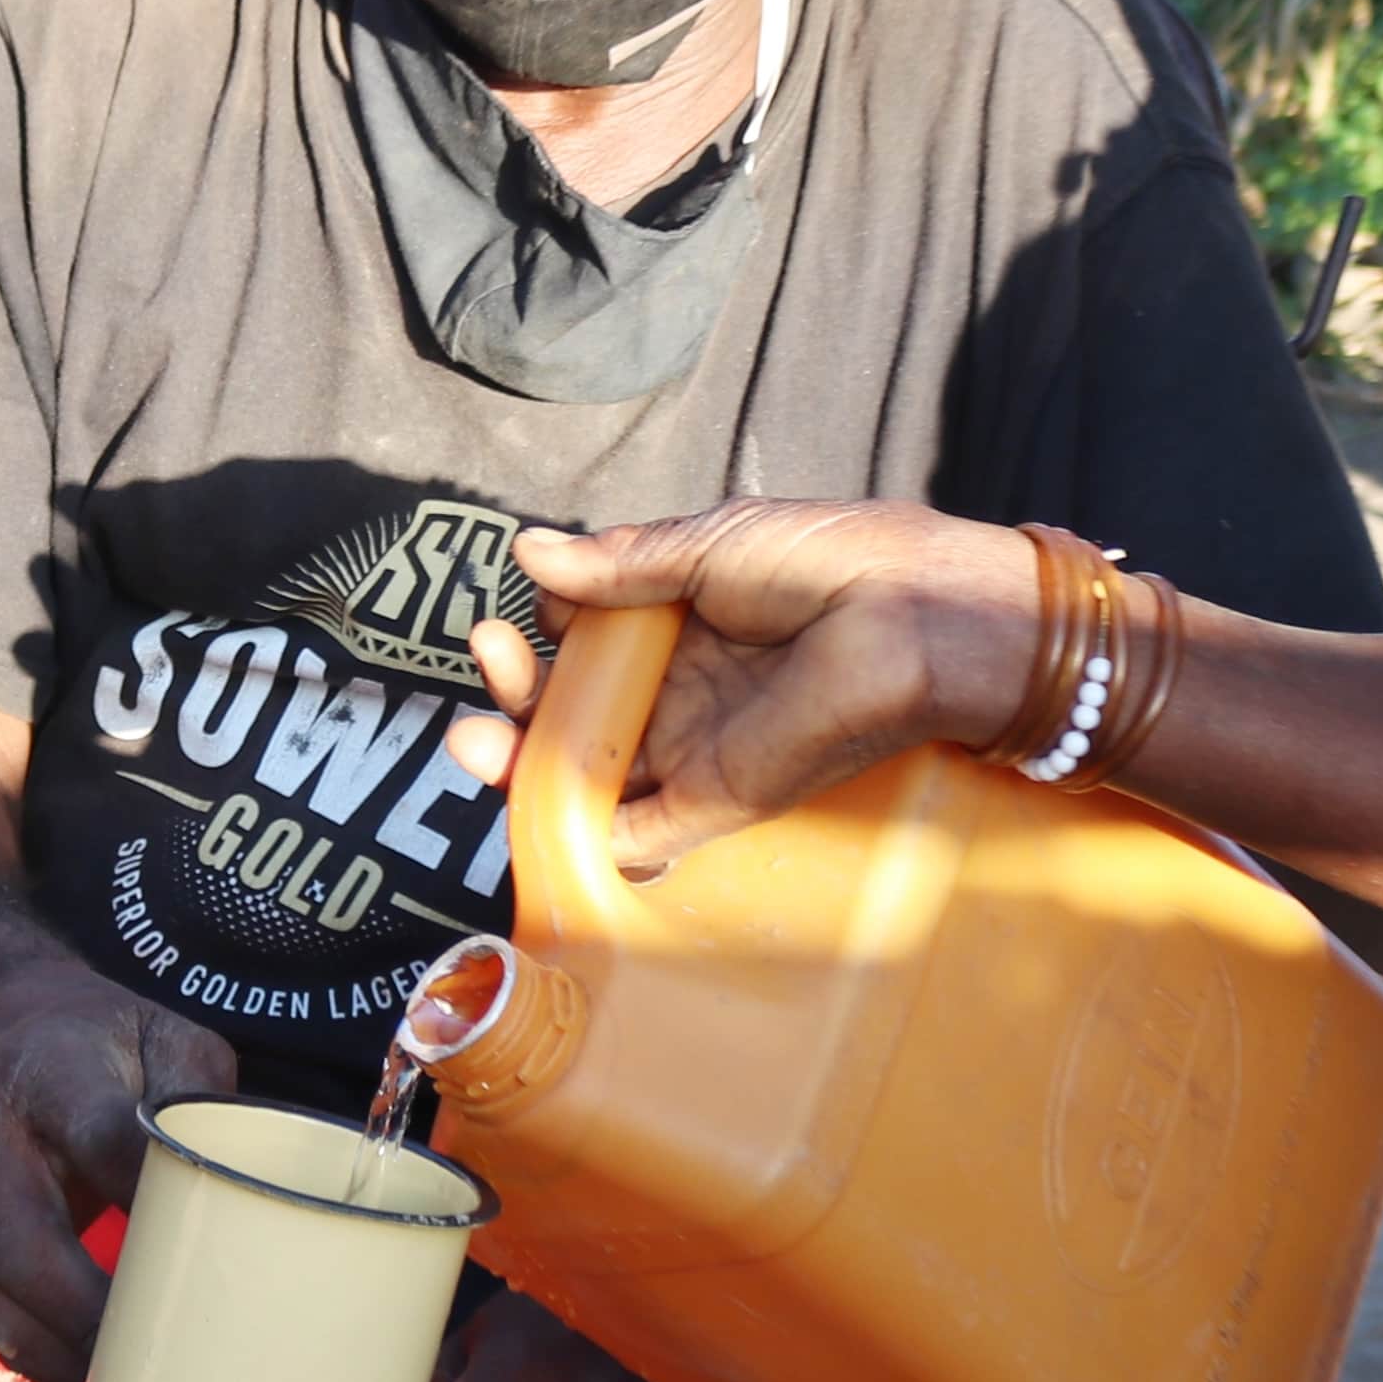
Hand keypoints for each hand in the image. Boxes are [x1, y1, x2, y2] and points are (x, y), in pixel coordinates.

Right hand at [0, 966, 235, 1381]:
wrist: (0, 1035)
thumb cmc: (104, 1045)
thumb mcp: (164, 1035)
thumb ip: (202, 1096)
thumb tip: (247, 1183)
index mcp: (51, 1076)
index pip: (104, 1142)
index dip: (153, 1203)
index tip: (211, 1260)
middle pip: (25, 1250)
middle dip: (94, 1321)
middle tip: (169, 1363)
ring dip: (65, 1363)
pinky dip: (45, 1365)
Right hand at [445, 503, 1049, 872]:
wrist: (907, 616)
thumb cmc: (825, 562)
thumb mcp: (708, 545)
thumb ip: (620, 563)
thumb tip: (526, 548)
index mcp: (678, 624)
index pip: (583, 642)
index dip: (541, 632)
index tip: (526, 609)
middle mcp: (677, 691)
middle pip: (571, 712)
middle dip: (514, 694)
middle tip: (491, 657)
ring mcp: (689, 749)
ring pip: (584, 774)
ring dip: (518, 762)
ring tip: (475, 736)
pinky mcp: (710, 800)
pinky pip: (631, 836)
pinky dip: (576, 834)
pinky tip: (523, 800)